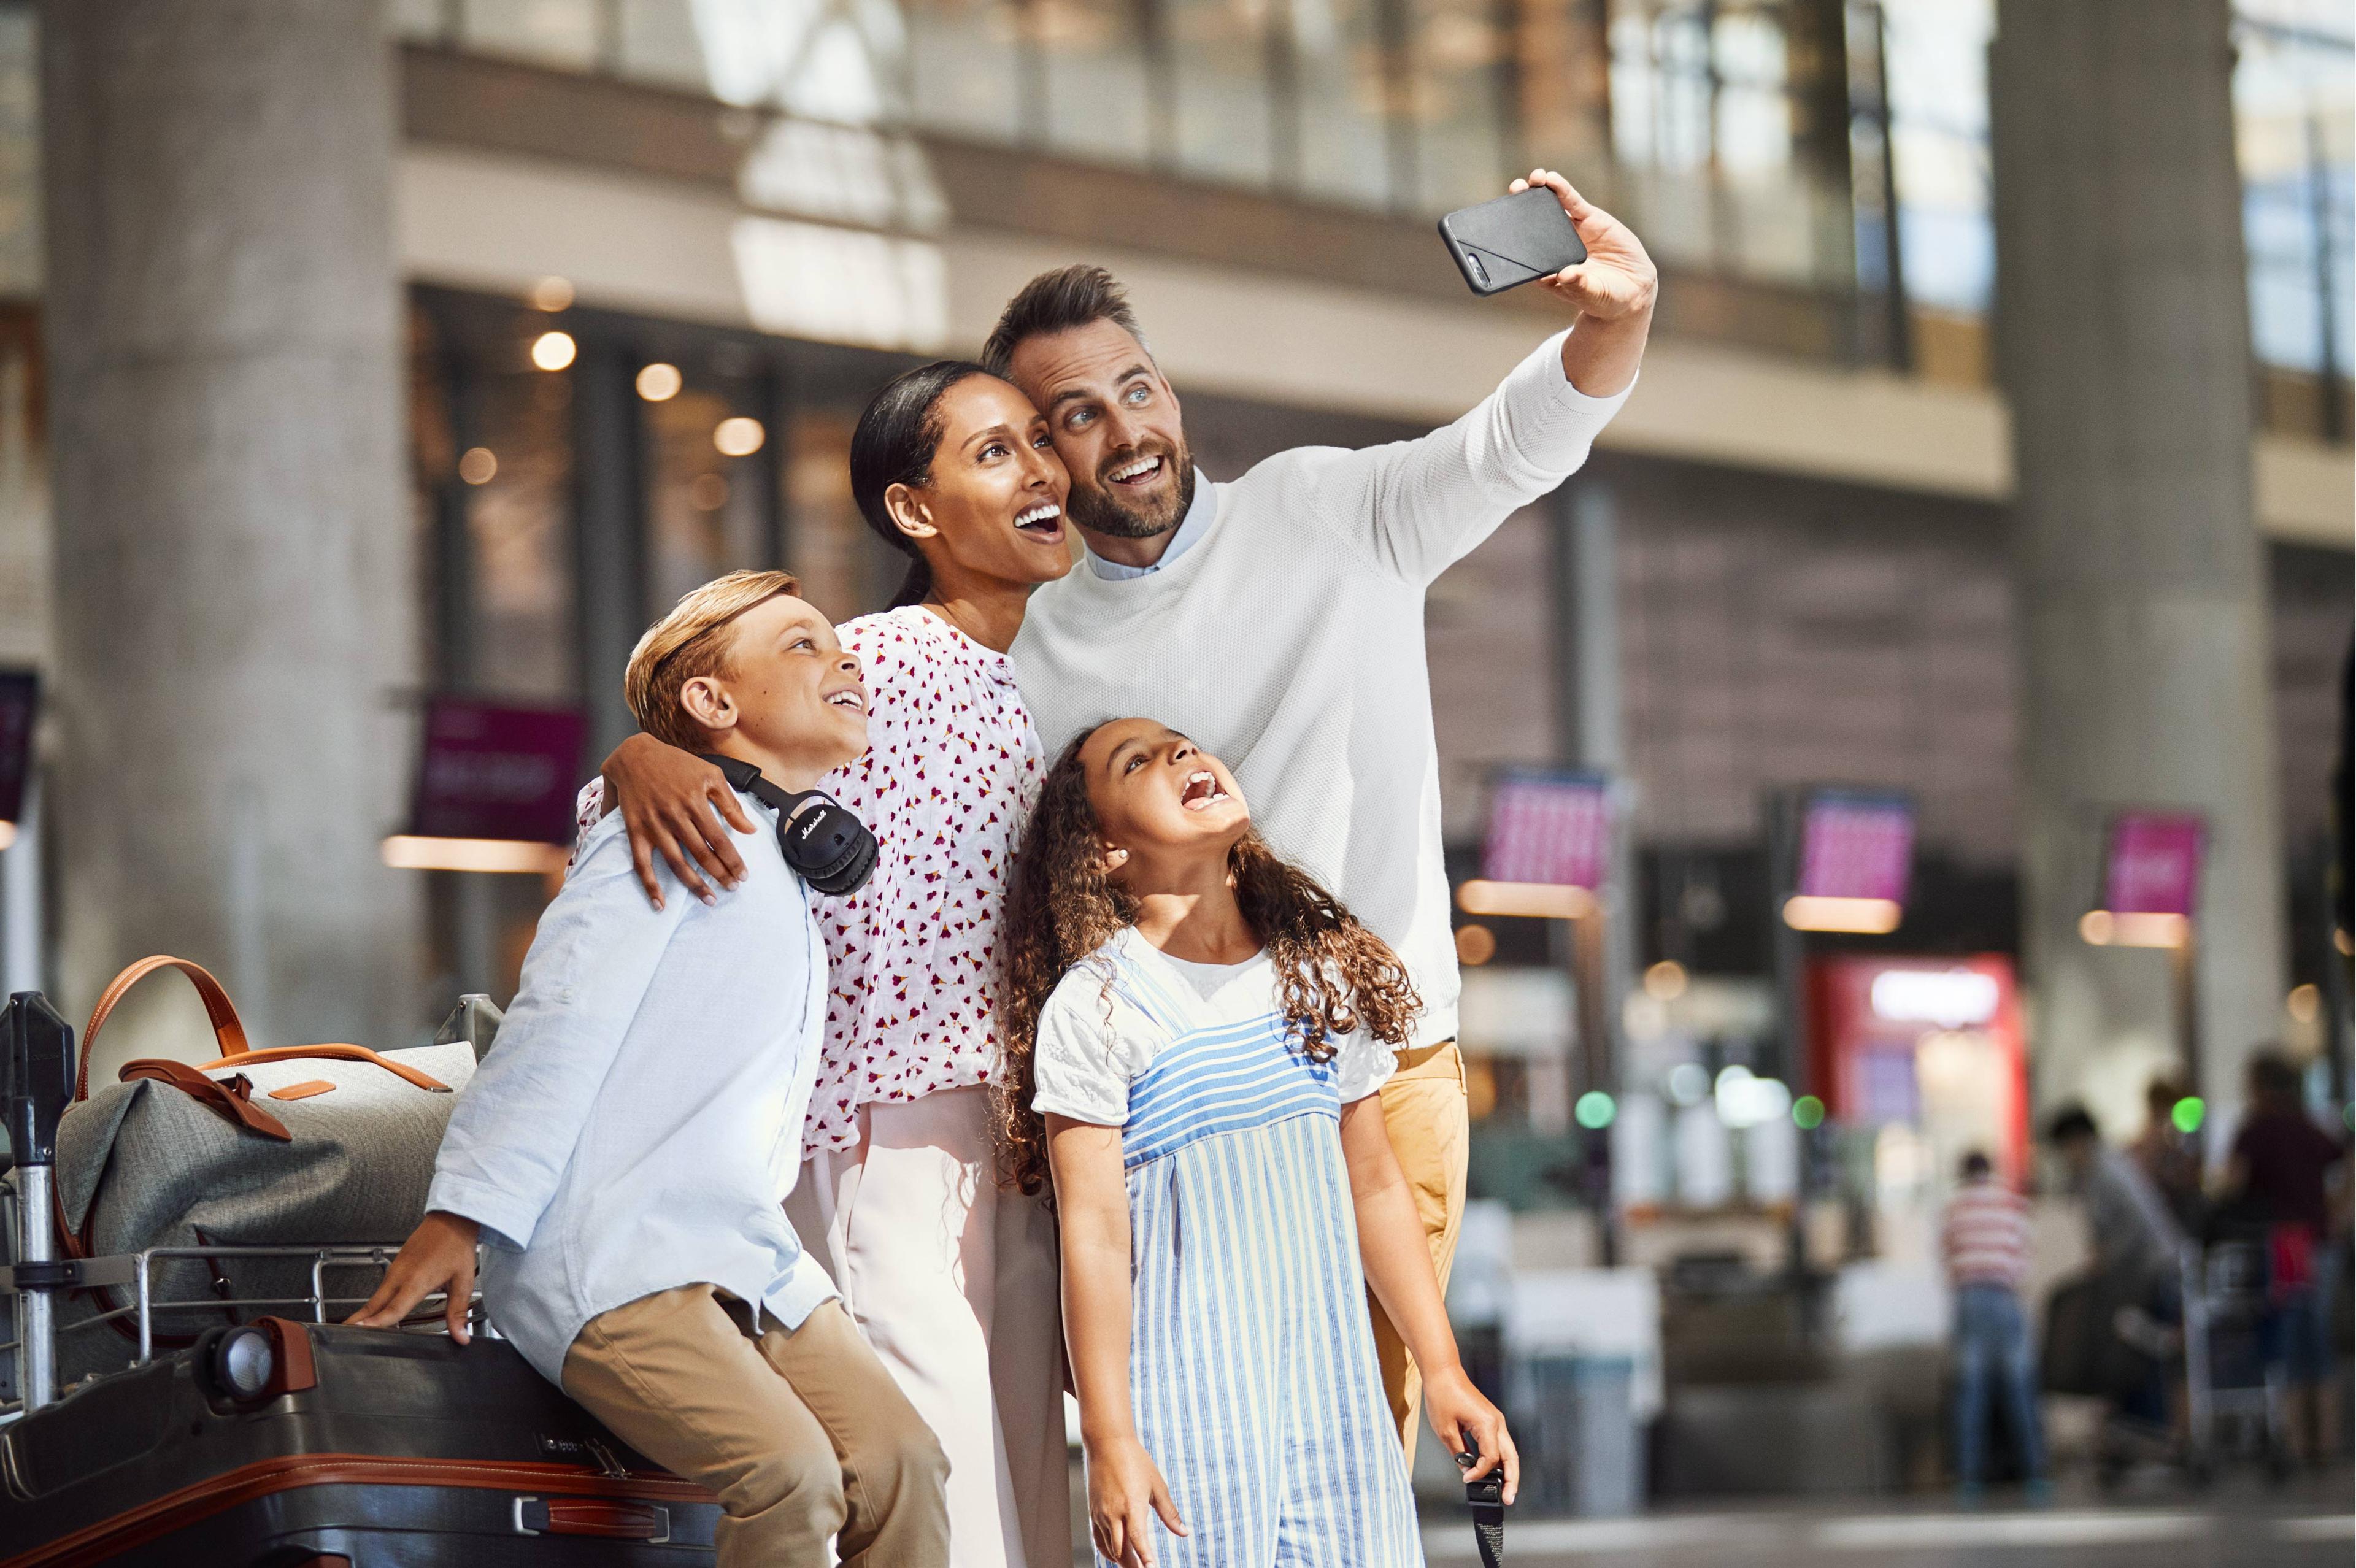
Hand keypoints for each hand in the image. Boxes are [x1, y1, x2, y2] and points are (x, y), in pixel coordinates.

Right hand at [346, 1212, 480, 1343]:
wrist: (451, 1220)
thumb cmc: (456, 1247)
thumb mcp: (463, 1282)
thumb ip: (458, 1312)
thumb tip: (460, 1336)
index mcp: (417, 1280)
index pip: (393, 1308)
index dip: (376, 1322)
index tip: (359, 1330)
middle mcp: (401, 1275)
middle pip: (375, 1304)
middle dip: (359, 1321)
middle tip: (343, 1337)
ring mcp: (396, 1269)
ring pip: (376, 1296)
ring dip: (365, 1313)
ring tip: (354, 1330)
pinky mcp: (395, 1265)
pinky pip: (381, 1288)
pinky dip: (375, 1302)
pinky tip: (374, 1312)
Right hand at [602, 734, 756, 908]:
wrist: (635, 755)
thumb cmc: (678, 764)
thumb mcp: (711, 774)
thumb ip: (731, 804)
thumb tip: (750, 830)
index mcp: (695, 801)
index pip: (719, 839)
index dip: (732, 860)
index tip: (743, 875)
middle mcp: (675, 815)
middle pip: (701, 854)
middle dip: (719, 874)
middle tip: (732, 889)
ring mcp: (654, 825)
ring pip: (676, 862)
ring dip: (693, 884)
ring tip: (709, 899)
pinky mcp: (635, 830)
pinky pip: (641, 863)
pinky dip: (650, 885)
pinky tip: (660, 904)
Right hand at [1085, 1432, 1186, 1567]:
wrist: (1107, 1444)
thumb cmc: (1136, 1461)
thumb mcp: (1157, 1485)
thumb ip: (1169, 1512)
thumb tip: (1184, 1532)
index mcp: (1132, 1505)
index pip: (1138, 1539)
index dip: (1145, 1557)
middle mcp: (1114, 1513)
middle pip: (1121, 1550)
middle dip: (1133, 1566)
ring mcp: (1101, 1513)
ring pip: (1109, 1548)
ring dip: (1121, 1561)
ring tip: (1134, 1566)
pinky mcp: (1093, 1511)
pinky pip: (1098, 1539)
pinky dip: (1108, 1551)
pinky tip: (1117, 1555)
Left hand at [1424, 1362, 1518, 1504]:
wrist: (1443, 1372)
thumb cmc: (1443, 1395)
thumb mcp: (1445, 1429)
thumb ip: (1459, 1453)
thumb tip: (1466, 1469)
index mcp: (1487, 1424)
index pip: (1490, 1458)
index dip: (1480, 1473)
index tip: (1467, 1479)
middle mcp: (1496, 1422)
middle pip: (1511, 1457)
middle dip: (1512, 1480)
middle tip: (1508, 1498)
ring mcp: (1495, 1420)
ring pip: (1509, 1451)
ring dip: (1508, 1470)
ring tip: (1506, 1489)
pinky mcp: (1490, 1420)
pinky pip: (1500, 1443)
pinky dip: (1499, 1458)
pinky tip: (1493, 1470)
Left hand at [1512, 169, 1657, 324]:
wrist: (1633, 289)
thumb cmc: (1604, 297)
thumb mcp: (1590, 294)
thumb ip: (1578, 285)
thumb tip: (1566, 275)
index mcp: (1546, 266)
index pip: (1524, 248)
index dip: (1512, 233)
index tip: (1501, 220)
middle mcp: (1554, 245)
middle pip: (1533, 221)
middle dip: (1522, 204)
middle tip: (1515, 189)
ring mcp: (1571, 230)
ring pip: (1551, 206)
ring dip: (1541, 191)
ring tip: (1534, 178)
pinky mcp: (1590, 219)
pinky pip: (1573, 202)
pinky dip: (1562, 190)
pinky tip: (1552, 179)